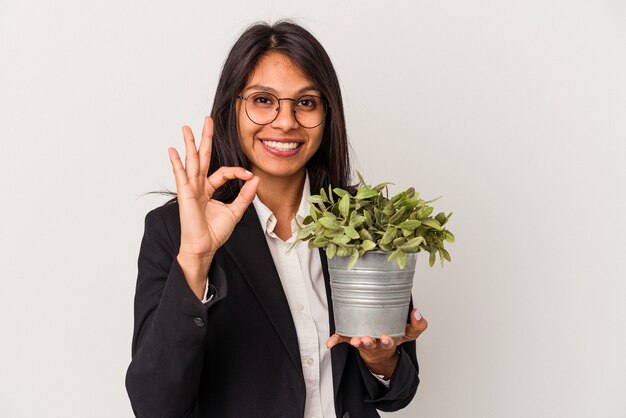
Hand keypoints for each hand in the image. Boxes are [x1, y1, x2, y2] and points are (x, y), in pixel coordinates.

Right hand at [168, 116, 258, 296]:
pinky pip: (181, 175)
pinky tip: (173, 150)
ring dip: (189, 144)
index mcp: (209, 190)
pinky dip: (177, 162)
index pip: (223, 172)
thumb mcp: (235, 212)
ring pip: (191, 161)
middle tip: (206, 120)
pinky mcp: (185, 194)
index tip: (249, 176)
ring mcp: (190, 189)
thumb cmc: (215, 233)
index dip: (237, 172)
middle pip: (203, 157)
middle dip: (205, 139)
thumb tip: (255, 179)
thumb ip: (245, 195)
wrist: (204, 247)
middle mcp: (198, 186)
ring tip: (186, 127)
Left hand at [326, 309, 427, 379]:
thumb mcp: (409, 333)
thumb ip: (418, 324)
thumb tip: (416, 312)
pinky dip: (336, 341)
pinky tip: (330, 342)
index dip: (388, 341)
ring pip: (359, 343)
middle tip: (367, 340)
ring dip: (355, 342)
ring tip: (354, 340)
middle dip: (369, 343)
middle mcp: (375, 343)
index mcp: (389, 340)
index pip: (389, 342)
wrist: (380, 352)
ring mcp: (363, 341)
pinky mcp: (352, 339)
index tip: (386, 338)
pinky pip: (343, 340)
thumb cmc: (393, 336)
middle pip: (372, 344)